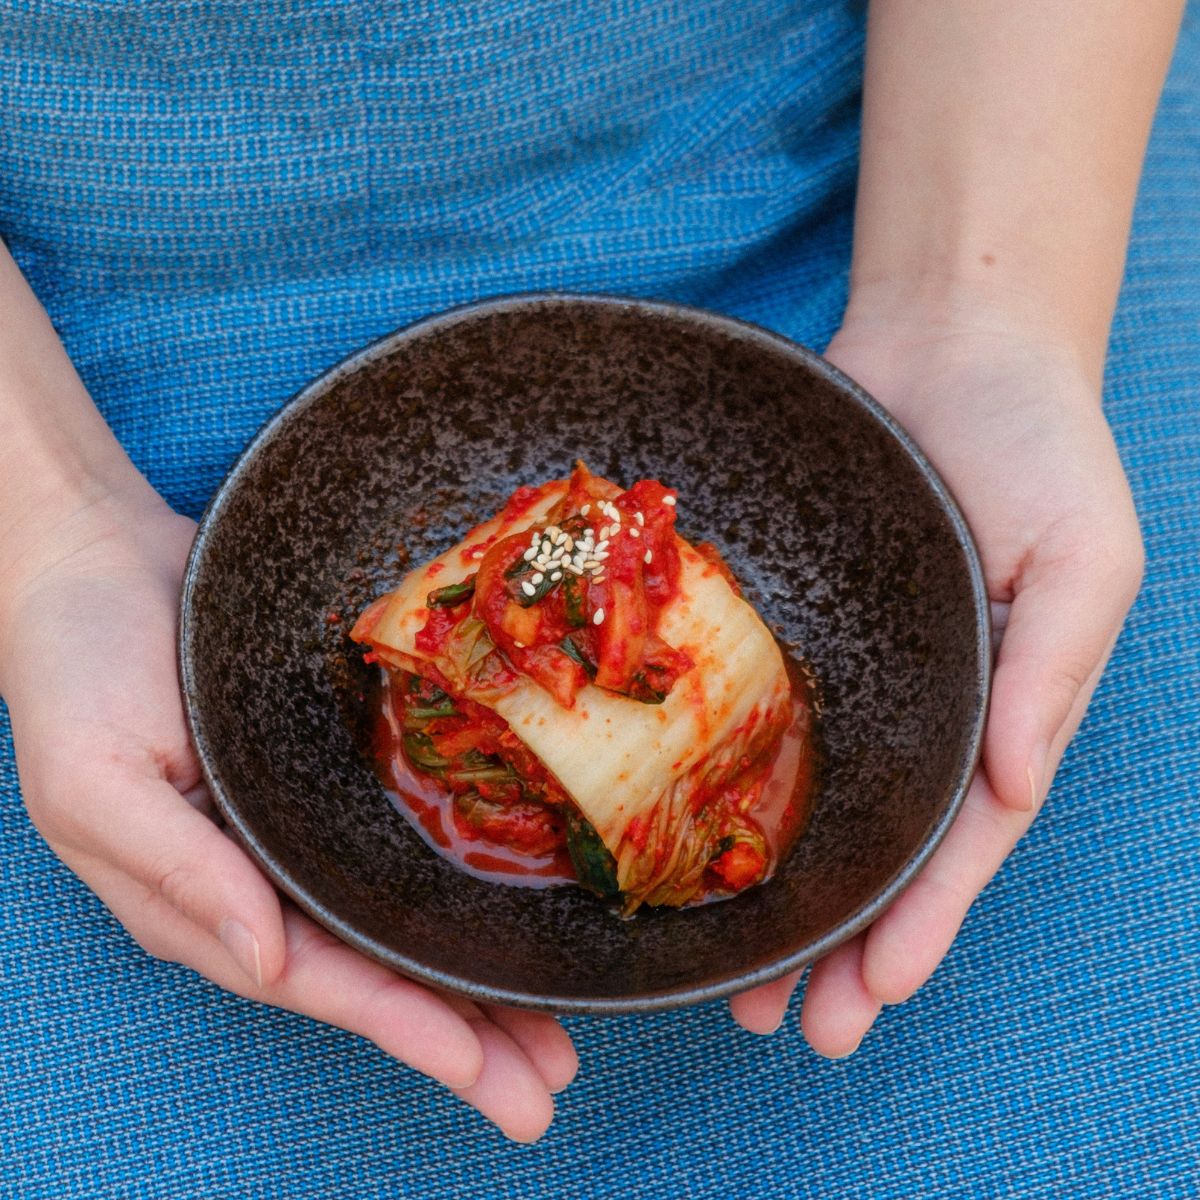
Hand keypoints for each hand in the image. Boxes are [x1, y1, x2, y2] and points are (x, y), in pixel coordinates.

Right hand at [0, 493, 575, 1140]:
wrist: (99, 562)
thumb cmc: (75, 670)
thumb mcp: (95, 781)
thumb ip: (178, 874)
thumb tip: (267, 961)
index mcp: (204, 897)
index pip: (316, 979)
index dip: (398, 1022)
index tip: (478, 1065)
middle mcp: (262, 878)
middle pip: (374, 970)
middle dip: (461, 1033)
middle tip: (548, 1084)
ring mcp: (301, 827)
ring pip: (399, 920)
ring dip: (475, 979)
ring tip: (555, 1033)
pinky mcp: (329, 776)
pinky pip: (399, 845)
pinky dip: (451, 889)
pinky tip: (505, 915)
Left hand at [729, 301, 1142, 1051]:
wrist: (951, 346)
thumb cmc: (1036, 446)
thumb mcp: (1084, 556)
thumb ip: (1051, 671)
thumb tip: (1018, 787)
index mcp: (993, 712)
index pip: (955, 844)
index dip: (916, 925)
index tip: (866, 1000)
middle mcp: (915, 709)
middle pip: (872, 850)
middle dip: (834, 945)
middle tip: (777, 1028)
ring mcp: (849, 673)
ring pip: (805, 804)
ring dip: (772, 894)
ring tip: (728, 980)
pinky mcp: (787, 626)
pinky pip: (752, 713)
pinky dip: (723, 781)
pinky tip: (680, 838)